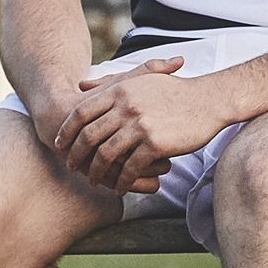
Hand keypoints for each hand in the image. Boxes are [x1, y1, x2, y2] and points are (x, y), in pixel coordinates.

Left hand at [56, 59, 225, 193]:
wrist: (208, 100)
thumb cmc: (172, 90)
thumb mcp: (138, 78)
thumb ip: (109, 82)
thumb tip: (81, 86)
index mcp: (118, 90)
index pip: (80, 113)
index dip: (66, 131)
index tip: (59, 144)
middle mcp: (125, 107)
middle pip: (88, 136)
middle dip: (76, 155)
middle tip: (71, 167)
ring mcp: (139, 125)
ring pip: (106, 155)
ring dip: (97, 172)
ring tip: (94, 181)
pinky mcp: (155, 144)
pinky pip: (130, 168)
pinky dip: (122, 181)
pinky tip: (120, 188)